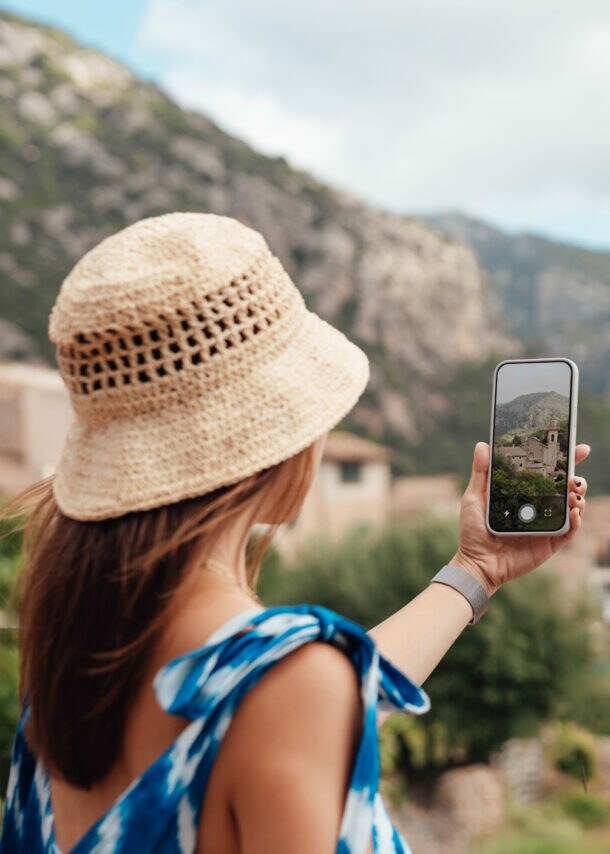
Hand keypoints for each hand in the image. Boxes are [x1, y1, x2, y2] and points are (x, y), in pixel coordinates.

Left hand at [449, 441, 590, 594]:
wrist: (476, 563)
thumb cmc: (473, 531)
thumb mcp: (474, 498)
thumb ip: (481, 473)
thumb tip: (482, 445)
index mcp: (523, 495)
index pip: (546, 474)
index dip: (564, 461)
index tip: (577, 448)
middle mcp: (537, 508)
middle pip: (565, 489)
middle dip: (576, 479)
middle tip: (574, 477)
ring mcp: (545, 526)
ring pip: (572, 508)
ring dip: (578, 498)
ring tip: (574, 493)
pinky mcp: (549, 543)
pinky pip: (569, 532)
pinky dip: (576, 521)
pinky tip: (574, 513)